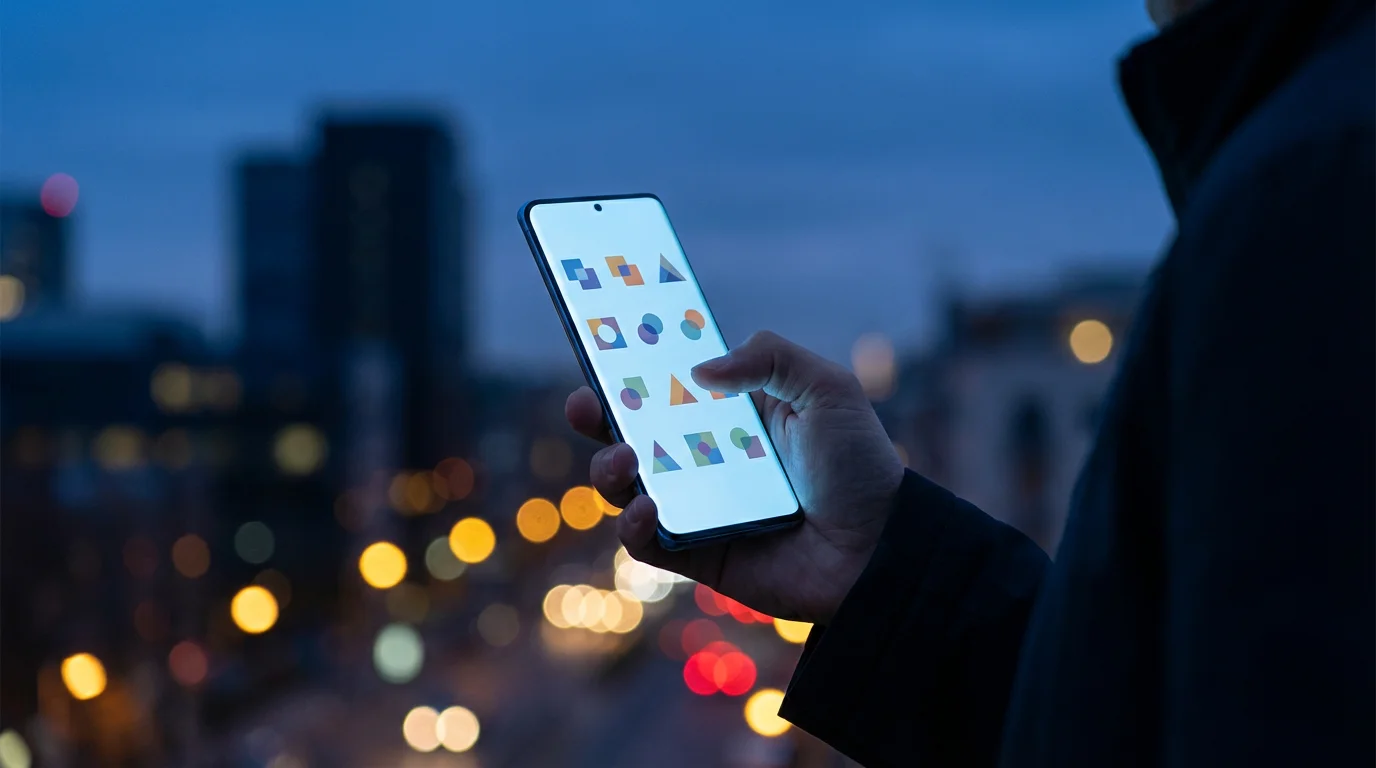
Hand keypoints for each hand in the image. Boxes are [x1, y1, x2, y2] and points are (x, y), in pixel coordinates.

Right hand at [566, 331, 904, 623]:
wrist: (882, 549)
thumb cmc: (860, 465)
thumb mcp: (826, 389)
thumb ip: (769, 357)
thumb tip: (700, 368)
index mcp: (729, 413)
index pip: (664, 384)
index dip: (627, 368)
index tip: (600, 347)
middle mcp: (703, 457)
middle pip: (630, 433)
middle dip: (598, 417)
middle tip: (587, 404)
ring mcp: (696, 506)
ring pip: (626, 487)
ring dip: (608, 470)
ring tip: (623, 460)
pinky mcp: (697, 554)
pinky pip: (647, 542)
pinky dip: (633, 525)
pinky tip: (644, 509)